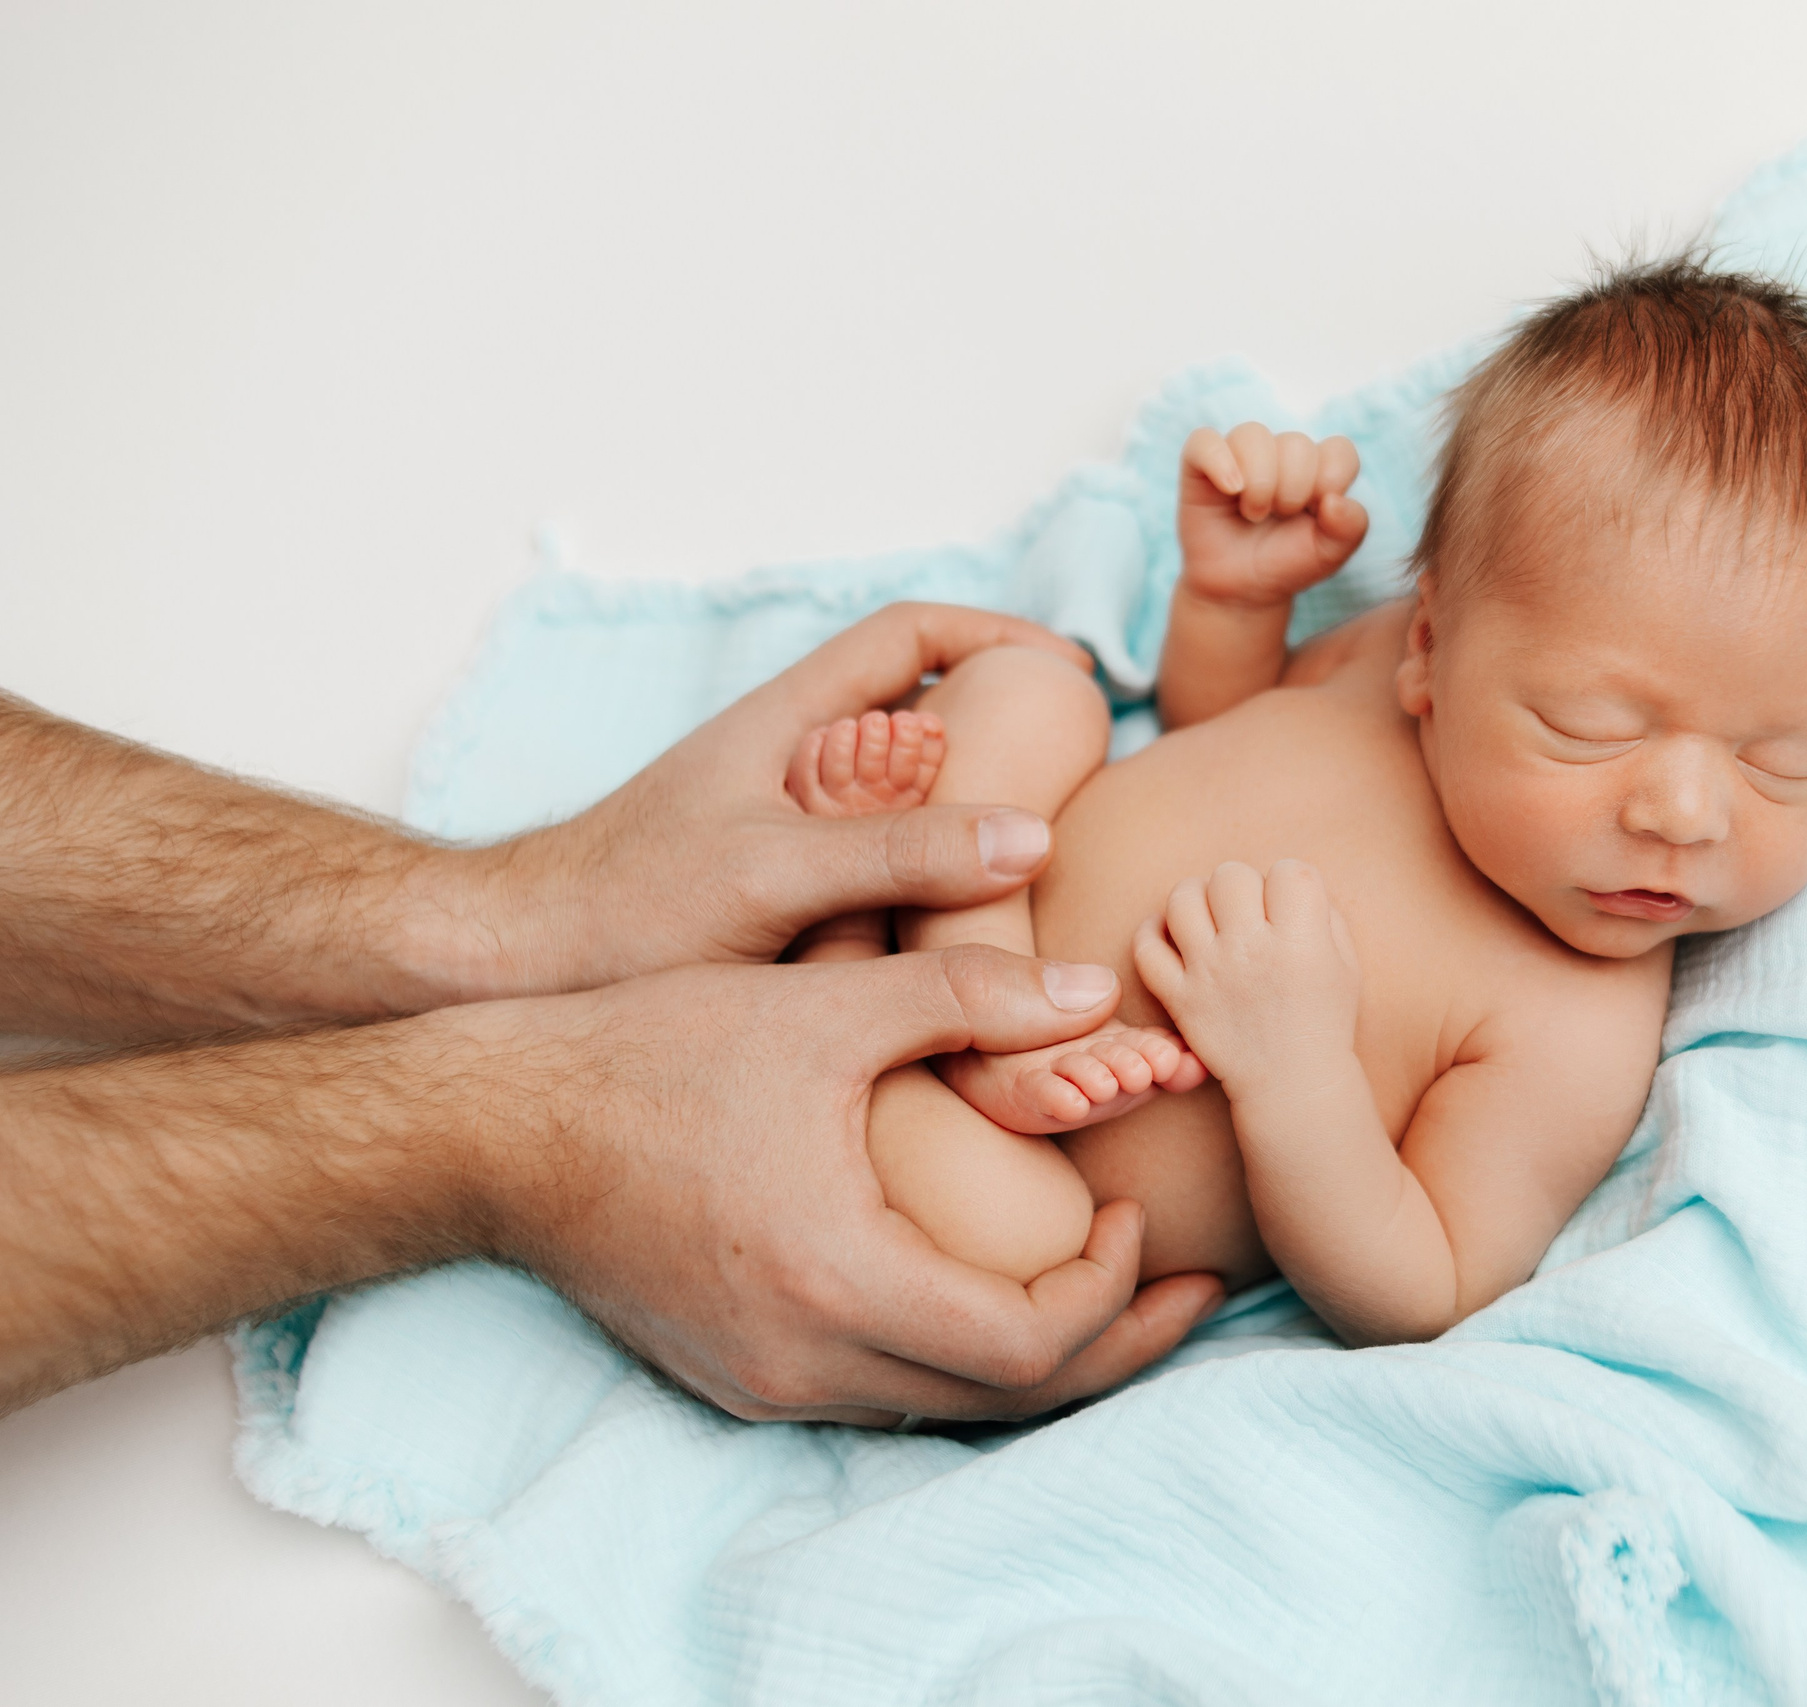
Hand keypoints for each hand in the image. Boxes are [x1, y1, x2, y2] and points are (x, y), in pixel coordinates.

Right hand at [468, 943, 1225, 1423]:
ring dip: (1037, 1355)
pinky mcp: (734, 1373)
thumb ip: (969, 996)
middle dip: (1113, 1346)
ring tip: (1111, 1283)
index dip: (1112, 1293)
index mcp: (835, 1280)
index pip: (1024, 1346)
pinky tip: (991, 1283)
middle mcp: (802, 1361)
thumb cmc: (650, 1051)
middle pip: (1002, 1404)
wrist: (492, 1123)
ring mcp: (762, 1381)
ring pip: (943, 1408)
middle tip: (1188, 1287)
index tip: (1139, 1213)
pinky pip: (882, 1392)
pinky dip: (958, 1352)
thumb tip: (1095, 989)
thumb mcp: (821, 1005)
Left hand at [475, 601, 1091, 994]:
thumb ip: (898, 854)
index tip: (1069, 675)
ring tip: (1037, 878)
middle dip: (1000, 741)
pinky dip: (928, 899)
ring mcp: (778, 834)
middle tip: (1073, 787)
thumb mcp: (772, 874)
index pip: (909, 634)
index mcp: (785, 722)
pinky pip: (875, 881)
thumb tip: (1028, 838)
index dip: (997, 635)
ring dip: (967, 831)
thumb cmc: (617, 911)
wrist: (505, 976)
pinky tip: (958, 950)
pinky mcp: (770, 905)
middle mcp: (787, 768)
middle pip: (919, 720)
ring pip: (901, 809)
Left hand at [1132, 859, 1360, 1102]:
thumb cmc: (1324, 1021)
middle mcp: (1252, 951)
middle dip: (1242, 884)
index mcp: (1301, 942)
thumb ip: (1326, 915)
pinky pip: (1146, 947)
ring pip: (1182, 899)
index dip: (1291, 880)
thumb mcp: (1346, 966)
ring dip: (1196, 898)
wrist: (1293, 1085)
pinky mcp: (1179, 998)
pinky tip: (1170, 935)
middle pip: (1230, 875)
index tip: (1290, 903)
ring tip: (1208, 916)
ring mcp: (1209, 974)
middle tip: (1247, 910)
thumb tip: (1293, 883)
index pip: (1289, 871)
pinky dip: (1152, 933)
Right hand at [1177, 424, 1368, 608]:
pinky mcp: (1200, 465)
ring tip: (1254, 514)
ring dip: (1260, 481)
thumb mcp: (1329, 554)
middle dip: (1294, 491)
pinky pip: (1204, 441)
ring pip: (1253, 435)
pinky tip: (1232, 490)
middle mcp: (1280, 454)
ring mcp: (1240, 455)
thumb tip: (1335, 500)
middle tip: (1279, 519)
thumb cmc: (1286, 564)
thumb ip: (1351, 527)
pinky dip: (1219, 462)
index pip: (1339, 450)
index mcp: (1318, 467)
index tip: (1317, 513)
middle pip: (1297, 444)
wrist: (1242, 591)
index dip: (1332, 480)